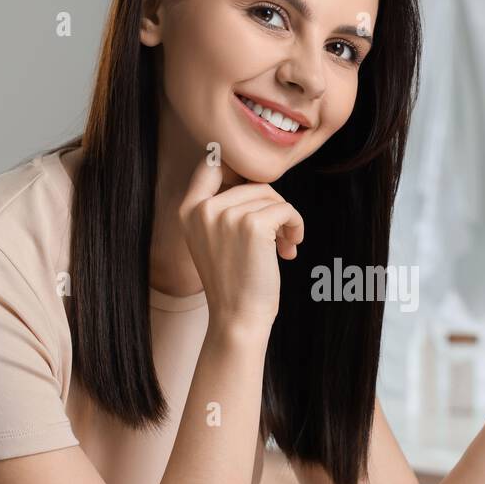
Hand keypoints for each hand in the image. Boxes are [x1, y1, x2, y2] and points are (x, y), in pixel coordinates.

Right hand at [177, 154, 304, 333]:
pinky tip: (290, 250)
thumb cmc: (232, 283)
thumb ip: (222, 209)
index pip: (211, 164)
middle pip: (253, 184)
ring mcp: (227, 215)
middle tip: (278, 238)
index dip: (237, 169)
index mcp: (188, 210)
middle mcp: (203, 209)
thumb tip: (256, 179)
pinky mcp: (252, 225)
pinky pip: (287, 210)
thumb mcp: (212, 240)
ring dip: (285, 221)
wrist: (237, 319)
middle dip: (272, 208)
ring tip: (283, 247)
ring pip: (272, 197)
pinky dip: (296, 227)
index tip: (255, 192)